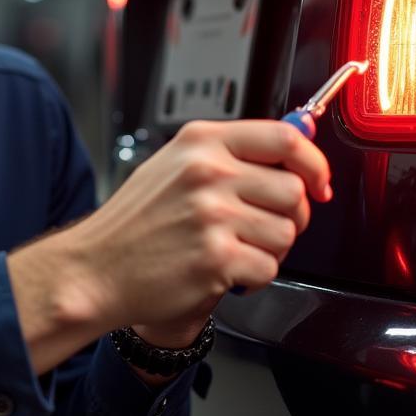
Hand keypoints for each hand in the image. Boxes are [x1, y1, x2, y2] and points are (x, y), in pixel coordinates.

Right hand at [7, 119, 331, 374]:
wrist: (96, 269)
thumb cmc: (134, 223)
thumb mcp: (173, 166)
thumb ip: (229, 154)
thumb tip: (294, 146)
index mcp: (200, 143)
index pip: (283, 137)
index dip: (313, 161)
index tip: (319, 181)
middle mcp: (208, 173)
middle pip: (294, 190)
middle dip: (292, 216)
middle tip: (264, 226)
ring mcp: (212, 215)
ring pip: (287, 233)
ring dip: (269, 249)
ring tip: (234, 249)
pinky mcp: (216, 258)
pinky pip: (269, 268)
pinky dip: (253, 278)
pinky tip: (224, 271)